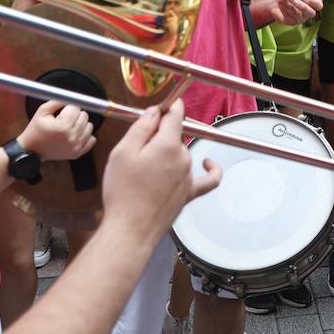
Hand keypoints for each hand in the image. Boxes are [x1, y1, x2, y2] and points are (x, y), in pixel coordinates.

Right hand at [19, 101, 95, 161]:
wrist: (31, 151)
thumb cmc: (35, 130)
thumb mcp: (42, 112)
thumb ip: (57, 101)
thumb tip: (71, 97)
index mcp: (62, 126)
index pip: (75, 108)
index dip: (68, 107)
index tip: (62, 111)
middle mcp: (71, 137)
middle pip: (84, 116)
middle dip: (75, 115)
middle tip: (65, 119)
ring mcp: (75, 146)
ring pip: (89, 126)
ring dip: (81, 124)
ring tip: (69, 127)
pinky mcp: (77, 153)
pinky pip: (92, 139)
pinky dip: (85, 135)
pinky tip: (75, 135)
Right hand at [100, 101, 220, 235]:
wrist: (130, 229)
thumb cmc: (122, 192)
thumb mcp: (122, 153)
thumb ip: (141, 128)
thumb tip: (155, 111)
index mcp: (167, 144)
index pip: (174, 116)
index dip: (169, 107)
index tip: (165, 104)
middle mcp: (183, 158)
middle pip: (174, 137)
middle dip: (158, 136)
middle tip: (134, 150)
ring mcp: (189, 176)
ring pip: (182, 154)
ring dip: (168, 154)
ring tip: (142, 169)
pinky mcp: (189, 193)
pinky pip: (209, 179)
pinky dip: (212, 169)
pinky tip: (208, 163)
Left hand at [269, 0, 325, 25]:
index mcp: (312, 2)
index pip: (319, 5)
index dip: (313, 1)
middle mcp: (308, 12)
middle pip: (311, 13)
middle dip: (303, 6)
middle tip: (294, 0)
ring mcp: (301, 18)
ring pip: (300, 15)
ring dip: (291, 6)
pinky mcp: (293, 22)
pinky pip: (291, 18)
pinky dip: (286, 10)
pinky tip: (282, 5)